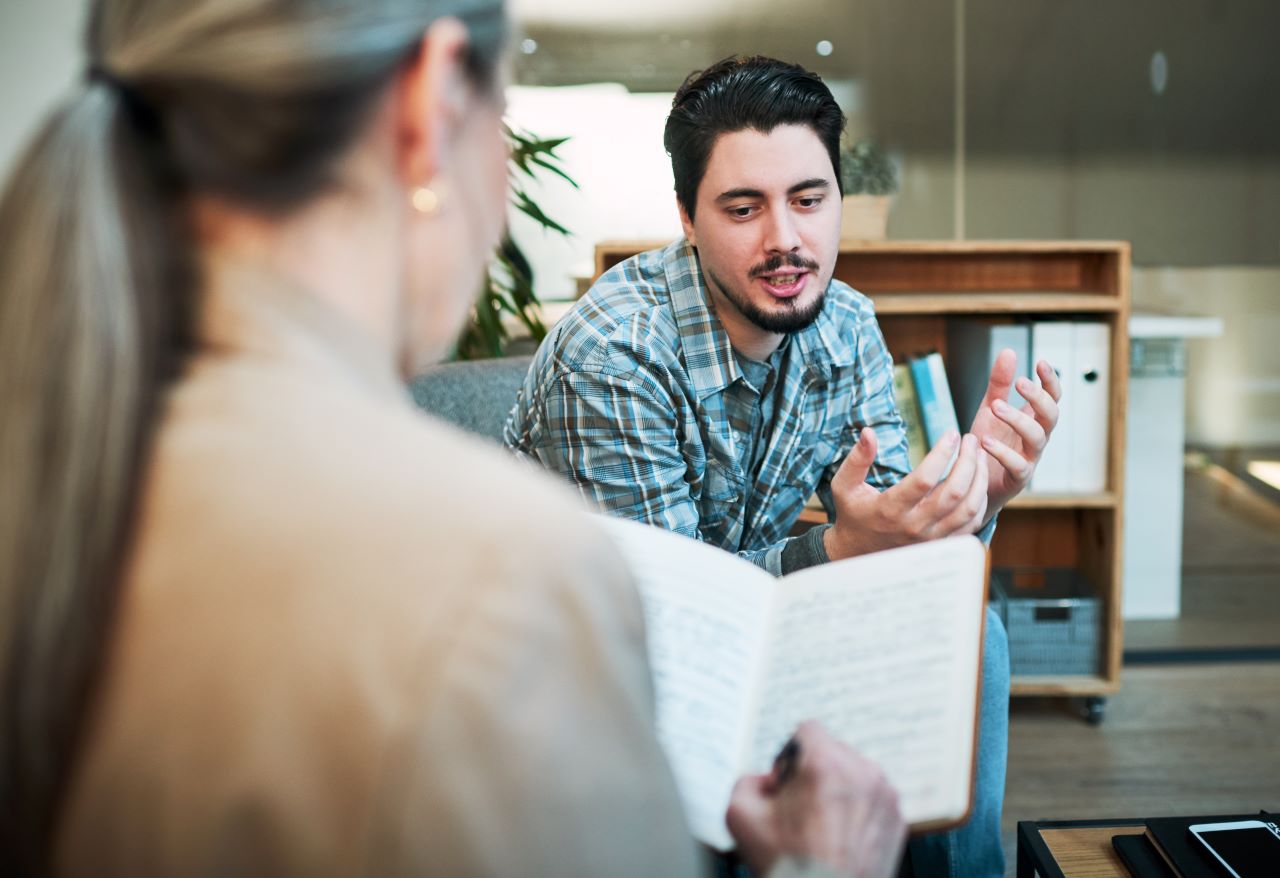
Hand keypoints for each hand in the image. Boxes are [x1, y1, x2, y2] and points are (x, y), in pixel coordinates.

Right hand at [726, 722, 905, 877]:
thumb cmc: (787, 866)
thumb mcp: (739, 815)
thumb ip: (747, 781)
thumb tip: (766, 781)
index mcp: (825, 764)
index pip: (808, 730)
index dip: (789, 756)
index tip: (786, 786)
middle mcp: (862, 773)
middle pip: (833, 751)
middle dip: (815, 773)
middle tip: (801, 809)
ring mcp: (884, 796)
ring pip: (856, 774)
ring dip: (838, 790)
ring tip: (823, 826)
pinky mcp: (897, 819)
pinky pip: (873, 799)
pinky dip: (858, 811)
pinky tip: (841, 838)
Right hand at [823, 425, 988, 559]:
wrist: (859, 552)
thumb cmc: (853, 514)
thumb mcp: (845, 486)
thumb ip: (857, 459)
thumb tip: (869, 432)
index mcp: (890, 509)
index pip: (924, 479)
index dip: (942, 453)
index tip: (952, 433)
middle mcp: (914, 526)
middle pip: (954, 492)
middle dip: (968, 461)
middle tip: (971, 440)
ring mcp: (930, 538)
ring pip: (968, 509)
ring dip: (979, 480)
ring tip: (980, 456)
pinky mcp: (941, 544)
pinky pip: (971, 524)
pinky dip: (980, 501)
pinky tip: (978, 482)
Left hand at [969, 349, 1061, 516]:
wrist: (973, 483)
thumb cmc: (986, 445)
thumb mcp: (989, 410)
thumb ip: (999, 385)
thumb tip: (1009, 351)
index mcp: (1032, 419)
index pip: (1052, 398)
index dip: (1051, 381)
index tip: (1040, 363)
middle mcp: (1036, 438)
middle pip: (1051, 416)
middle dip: (1039, 398)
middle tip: (1020, 383)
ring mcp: (1030, 458)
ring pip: (1037, 437)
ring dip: (1018, 420)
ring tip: (996, 407)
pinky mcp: (1018, 477)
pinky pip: (1018, 464)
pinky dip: (1003, 452)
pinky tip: (985, 441)